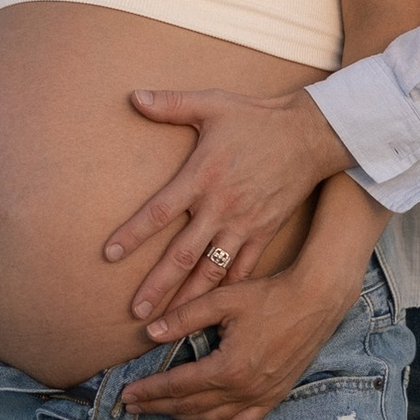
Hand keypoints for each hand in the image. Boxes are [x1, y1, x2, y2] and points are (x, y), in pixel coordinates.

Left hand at [104, 87, 352, 324]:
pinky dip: (225, 291)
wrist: (311, 135)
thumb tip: (133, 97)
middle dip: (157, 286)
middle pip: (181, 255)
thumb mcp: (212, 103)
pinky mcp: (264, 232)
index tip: (108, 254)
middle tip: (135, 312)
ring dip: (187, 298)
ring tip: (168, 323)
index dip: (132, 234)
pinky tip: (211, 310)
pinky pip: (242, 269)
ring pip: (210, 270)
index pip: (158, 212)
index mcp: (201, 177)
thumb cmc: (257, 118)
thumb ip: (171, 104)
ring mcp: (244, 224)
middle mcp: (220, 207)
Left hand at [121, 259, 360, 419]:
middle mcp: (244, 390)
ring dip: (183, 416)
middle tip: (132, 405)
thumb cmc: (269, 296)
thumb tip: (148, 332)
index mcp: (228, 368)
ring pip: (213, 418)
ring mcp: (261, 397)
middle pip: (190, 406)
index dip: (149, 390)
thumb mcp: (222, 300)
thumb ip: (183, 318)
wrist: (315, 301)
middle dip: (158, 406)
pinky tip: (205, 419)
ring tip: (161, 409)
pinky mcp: (275, 396)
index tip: (126, 393)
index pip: (177, 386)